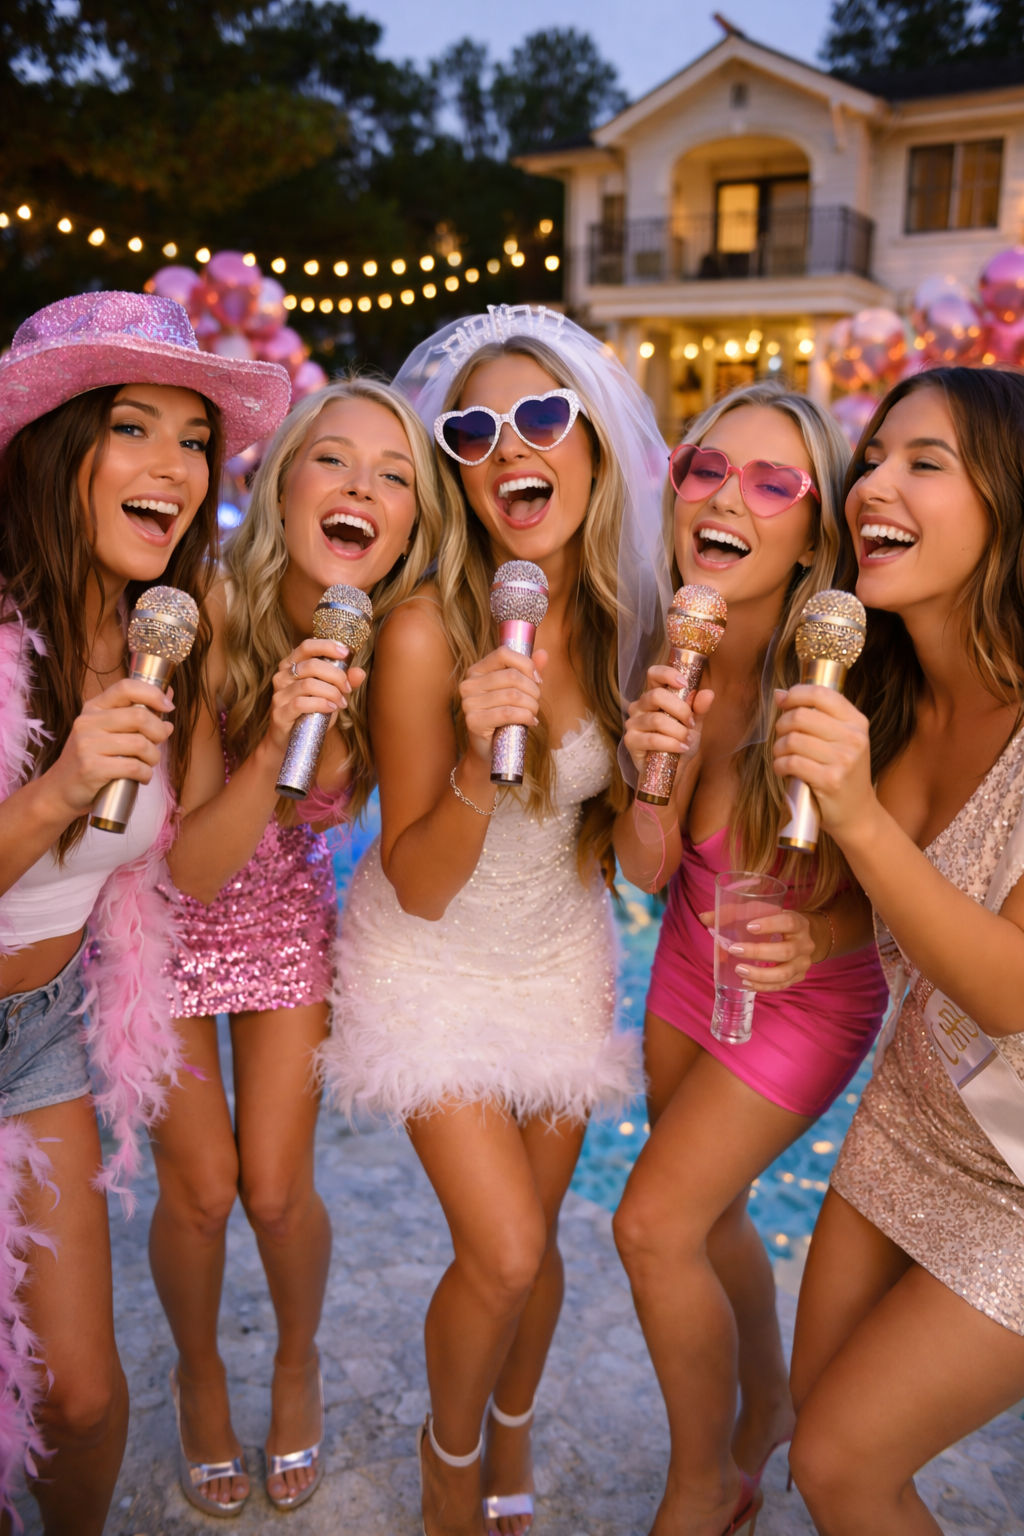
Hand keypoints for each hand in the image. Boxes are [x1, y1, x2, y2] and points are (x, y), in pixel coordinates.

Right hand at [42, 677, 175, 816]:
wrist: (61, 790)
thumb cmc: (92, 759)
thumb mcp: (108, 732)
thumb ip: (135, 717)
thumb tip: (168, 701)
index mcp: (94, 708)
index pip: (126, 687)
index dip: (152, 693)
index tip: (168, 706)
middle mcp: (87, 722)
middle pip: (139, 717)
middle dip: (159, 732)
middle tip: (159, 743)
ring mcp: (87, 744)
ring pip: (140, 744)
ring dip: (153, 757)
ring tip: (148, 764)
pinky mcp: (91, 768)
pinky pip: (133, 767)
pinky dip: (145, 774)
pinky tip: (142, 777)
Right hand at [268, 638, 363, 755]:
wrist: (289, 740)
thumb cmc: (311, 712)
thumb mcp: (330, 695)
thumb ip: (344, 682)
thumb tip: (360, 672)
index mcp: (292, 665)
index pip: (306, 646)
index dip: (326, 646)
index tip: (346, 653)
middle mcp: (282, 676)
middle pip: (311, 665)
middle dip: (336, 675)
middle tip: (348, 688)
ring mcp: (279, 694)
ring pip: (308, 684)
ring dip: (331, 692)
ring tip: (341, 702)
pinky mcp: (280, 712)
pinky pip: (301, 703)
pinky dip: (321, 704)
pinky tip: (331, 709)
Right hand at [458, 645, 545, 763]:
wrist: (491, 749)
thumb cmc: (506, 718)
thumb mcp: (519, 691)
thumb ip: (528, 671)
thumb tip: (543, 653)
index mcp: (477, 670)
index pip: (503, 653)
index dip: (526, 664)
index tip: (537, 679)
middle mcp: (469, 684)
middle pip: (512, 676)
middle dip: (533, 690)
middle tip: (536, 703)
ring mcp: (468, 703)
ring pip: (512, 695)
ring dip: (531, 706)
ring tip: (533, 714)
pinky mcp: (473, 721)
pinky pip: (507, 713)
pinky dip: (525, 717)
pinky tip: (530, 722)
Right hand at [623, 664, 713, 778]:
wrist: (674, 771)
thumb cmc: (681, 742)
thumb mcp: (694, 724)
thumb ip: (700, 708)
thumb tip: (708, 693)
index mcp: (654, 695)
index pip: (654, 674)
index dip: (667, 674)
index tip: (683, 683)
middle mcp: (639, 705)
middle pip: (656, 695)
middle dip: (680, 709)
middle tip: (692, 723)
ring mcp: (633, 723)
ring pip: (657, 719)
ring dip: (678, 731)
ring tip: (688, 740)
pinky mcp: (630, 741)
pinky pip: (652, 739)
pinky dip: (671, 743)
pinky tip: (682, 748)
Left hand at [699, 905, 815, 990]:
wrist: (800, 937)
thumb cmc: (775, 922)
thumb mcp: (761, 912)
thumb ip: (733, 913)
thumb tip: (704, 917)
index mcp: (798, 922)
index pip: (789, 922)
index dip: (770, 925)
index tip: (749, 927)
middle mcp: (805, 943)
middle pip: (785, 951)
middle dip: (757, 952)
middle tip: (734, 950)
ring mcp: (803, 963)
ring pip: (783, 973)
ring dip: (759, 974)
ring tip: (738, 970)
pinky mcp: (798, 977)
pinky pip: (781, 986)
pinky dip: (762, 986)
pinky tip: (746, 982)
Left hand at [772, 684, 873, 838]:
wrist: (857, 813)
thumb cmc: (842, 772)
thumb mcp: (840, 740)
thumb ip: (814, 715)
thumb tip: (779, 694)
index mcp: (857, 722)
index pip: (820, 693)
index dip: (795, 694)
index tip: (783, 703)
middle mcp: (854, 738)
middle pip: (800, 716)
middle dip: (782, 725)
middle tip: (782, 738)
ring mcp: (844, 760)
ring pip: (792, 739)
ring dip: (778, 749)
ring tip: (783, 757)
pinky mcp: (830, 780)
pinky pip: (791, 762)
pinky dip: (779, 765)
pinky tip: (783, 770)